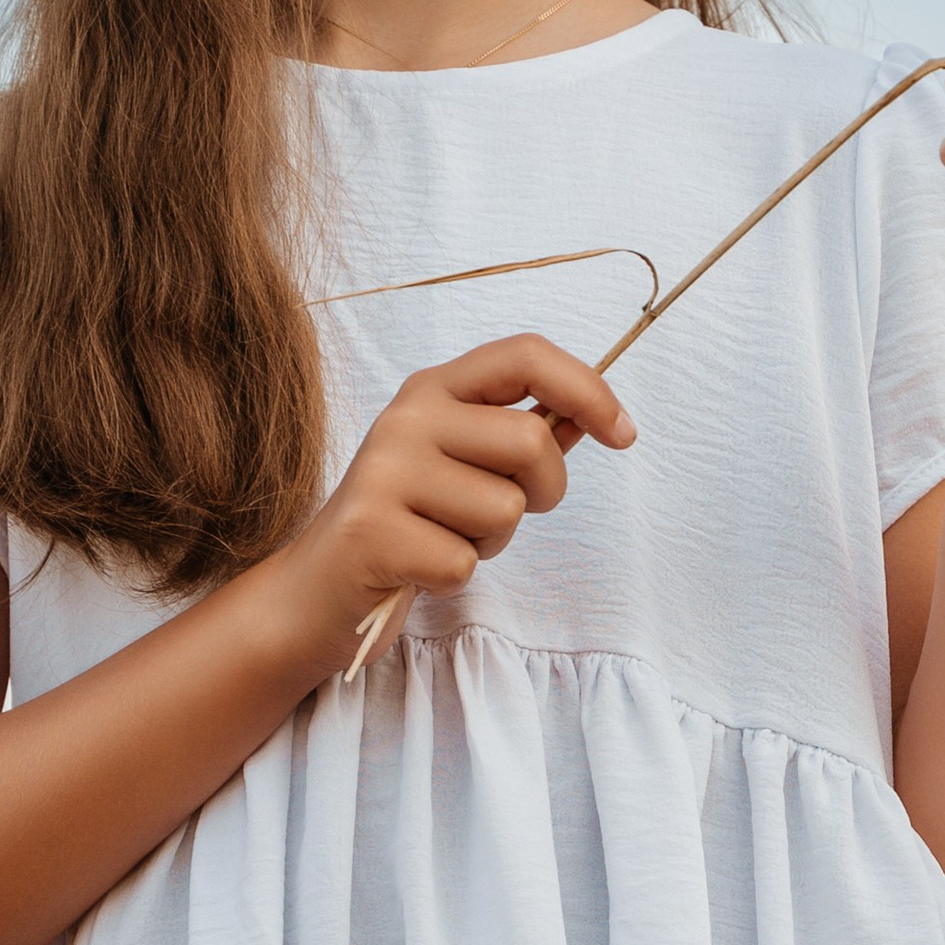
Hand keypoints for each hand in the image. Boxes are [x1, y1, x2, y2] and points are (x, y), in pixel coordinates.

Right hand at [269, 335, 634, 666]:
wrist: (320, 589)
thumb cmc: (410, 524)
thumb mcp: (467, 468)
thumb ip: (525, 438)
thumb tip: (598, 413)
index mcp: (434, 390)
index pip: (525, 355)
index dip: (588, 387)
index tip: (623, 432)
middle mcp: (407, 418)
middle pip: (529, 441)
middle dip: (544, 492)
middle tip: (504, 517)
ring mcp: (383, 471)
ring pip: (503, 509)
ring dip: (490, 542)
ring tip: (446, 539)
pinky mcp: (371, 531)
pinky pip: (464, 563)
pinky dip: (455, 579)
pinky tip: (419, 569)